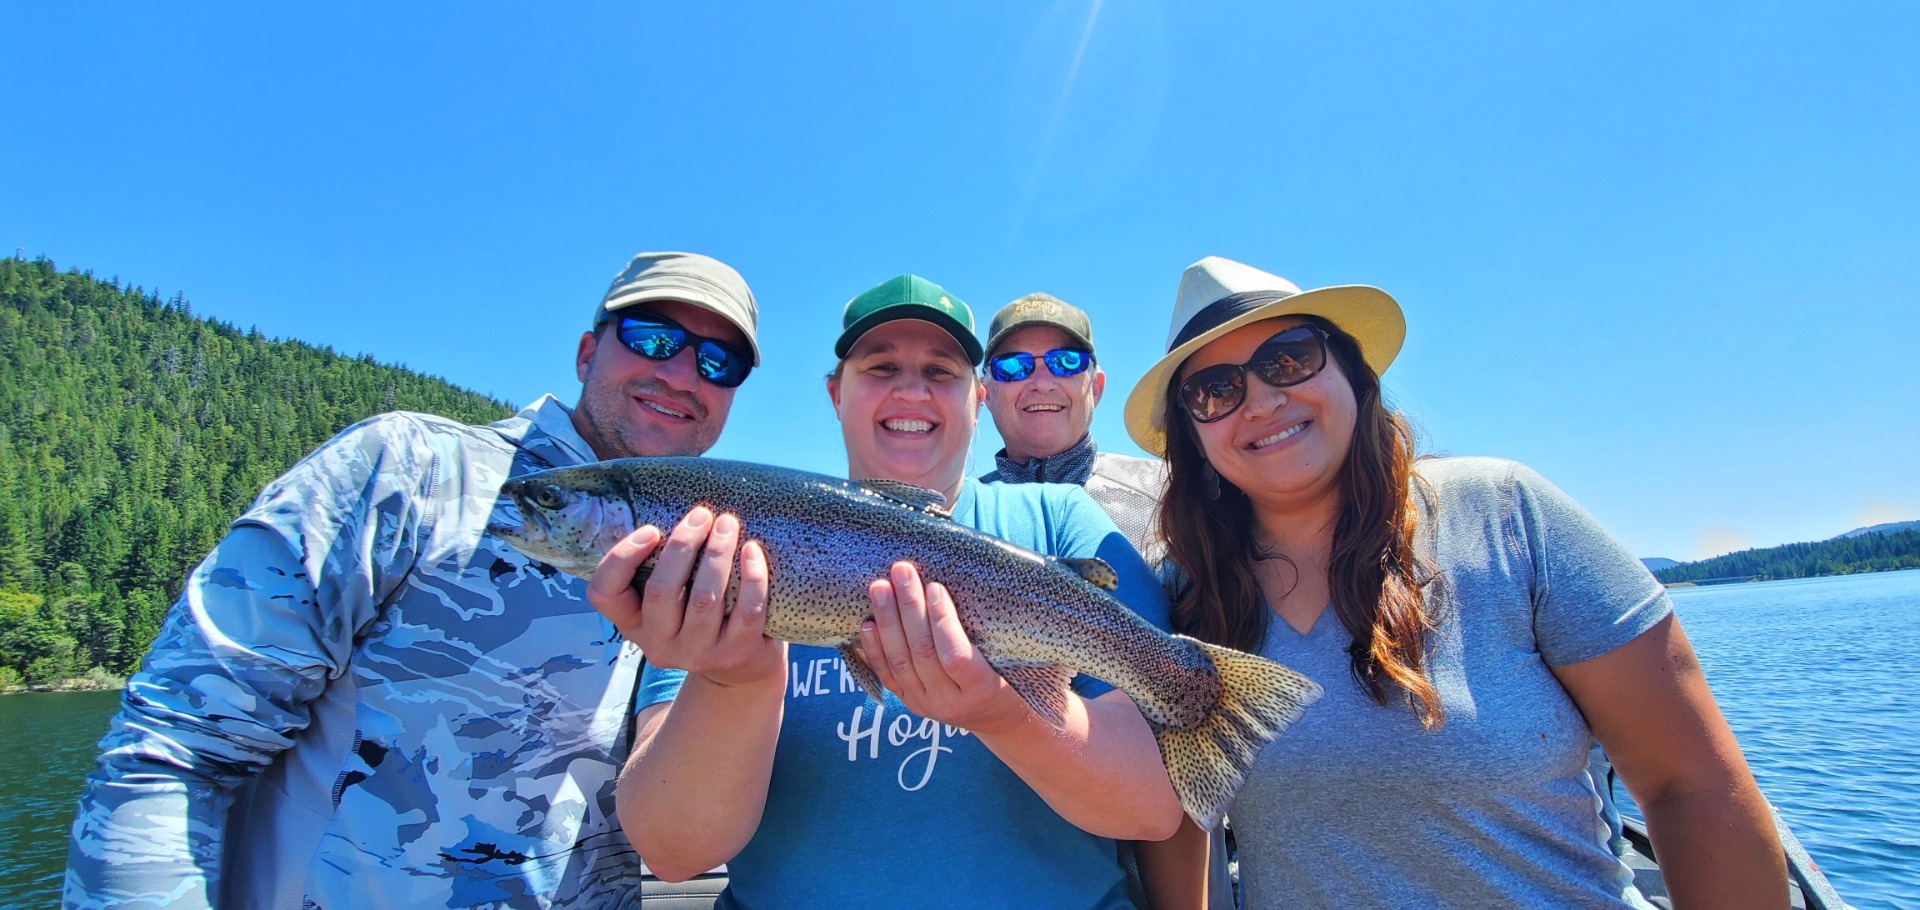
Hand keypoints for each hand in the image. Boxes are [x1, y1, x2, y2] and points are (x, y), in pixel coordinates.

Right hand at [586, 506, 784, 687]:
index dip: (622, 558)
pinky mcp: (735, 653)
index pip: (604, 593)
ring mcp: (697, 653)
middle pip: (661, 591)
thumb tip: (667, 505)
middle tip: (701, 515)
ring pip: (705, 599)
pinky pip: (746, 611)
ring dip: (717, 554)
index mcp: (632, 623)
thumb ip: (658, 566)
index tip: (651, 530)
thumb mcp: (669, 598)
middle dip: (682, 546)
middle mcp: (658, 643)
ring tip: (728, 523)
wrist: (739, 665)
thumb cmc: (698, 613)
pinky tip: (752, 550)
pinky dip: (752, 576)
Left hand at [859, 561, 1026, 734]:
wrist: (996, 718)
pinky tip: (867, 623)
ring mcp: (925, 703)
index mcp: (981, 689)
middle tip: (901, 571)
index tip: (935, 586)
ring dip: (887, 620)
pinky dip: (874, 648)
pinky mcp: (908, 701)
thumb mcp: (1010, 659)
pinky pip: (886, 675)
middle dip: (909, 607)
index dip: (942, 620)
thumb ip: (990, 631)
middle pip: (922, 652)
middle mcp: (949, 701)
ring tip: (880, 587)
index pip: (955, 655)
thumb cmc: (1009, 678)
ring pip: (900, 661)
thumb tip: (967, 580)